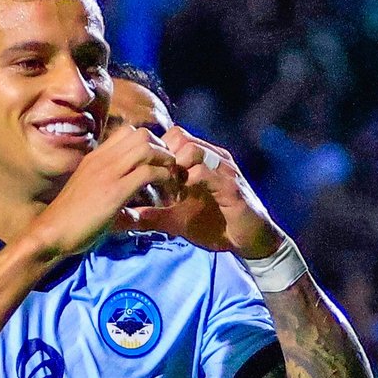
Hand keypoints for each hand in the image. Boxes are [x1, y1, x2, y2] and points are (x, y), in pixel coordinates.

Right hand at [32, 125, 182, 260]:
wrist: (50, 232)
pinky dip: (164, 179)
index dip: (149, 143)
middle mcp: (102, 159)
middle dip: (162, 149)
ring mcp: (108, 173)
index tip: (156, 163)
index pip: (127, 132)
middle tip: (169, 170)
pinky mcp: (115, 192)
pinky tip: (166, 193)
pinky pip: (148, 173)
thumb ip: (112, 196)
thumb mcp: (91, 197)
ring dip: (166, 161)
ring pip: (148, 148)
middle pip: (142, 134)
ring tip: (171, 180)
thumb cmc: (68, 221)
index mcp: (96, 158)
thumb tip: (134, 213)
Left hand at [128, 127, 285, 258]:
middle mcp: (213, 158)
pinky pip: (209, 174)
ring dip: (176, 168)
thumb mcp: (179, 221)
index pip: (173, 137)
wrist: (250, 241)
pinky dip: (192, 183)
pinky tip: (182, 198)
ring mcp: (224, 170)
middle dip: (163, 158)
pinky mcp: (232, 187)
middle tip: (156, 183)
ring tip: (170, 191)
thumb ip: (155, 216)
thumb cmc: (217, 226)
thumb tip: (128, 217)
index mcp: (201, 161)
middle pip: (180, 136)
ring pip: (193, 149)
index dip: (157, 154)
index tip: (147, 178)